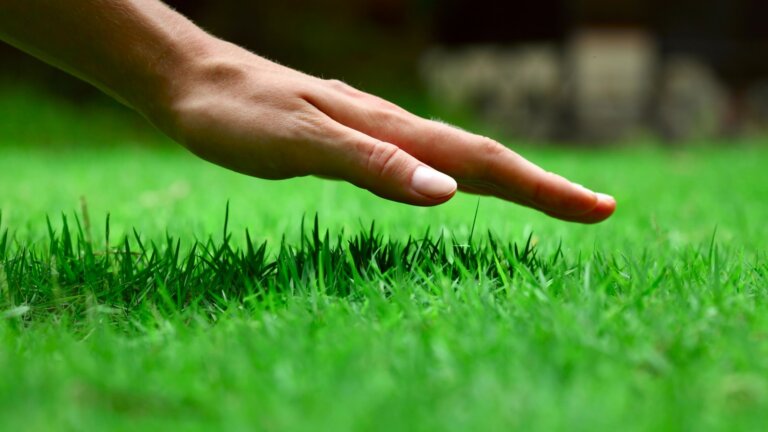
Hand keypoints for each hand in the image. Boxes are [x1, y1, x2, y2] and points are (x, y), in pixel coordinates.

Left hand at [155, 41, 614, 222]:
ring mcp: (375, 129)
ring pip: (455, 155)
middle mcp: (393, 127)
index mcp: (391, 131)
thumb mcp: (301, 145)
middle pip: (483, 158)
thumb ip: (373, 166)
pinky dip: (457, 173)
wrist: (195, 82)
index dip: (544, 188)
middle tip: (598, 210)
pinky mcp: (353, 136)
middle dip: (543, 186)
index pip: (483, 163)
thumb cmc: (240, 117)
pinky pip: (422, 157)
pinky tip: (452, 181)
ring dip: (508, 178)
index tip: (600, 209)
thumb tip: (448, 193)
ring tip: (546, 196)